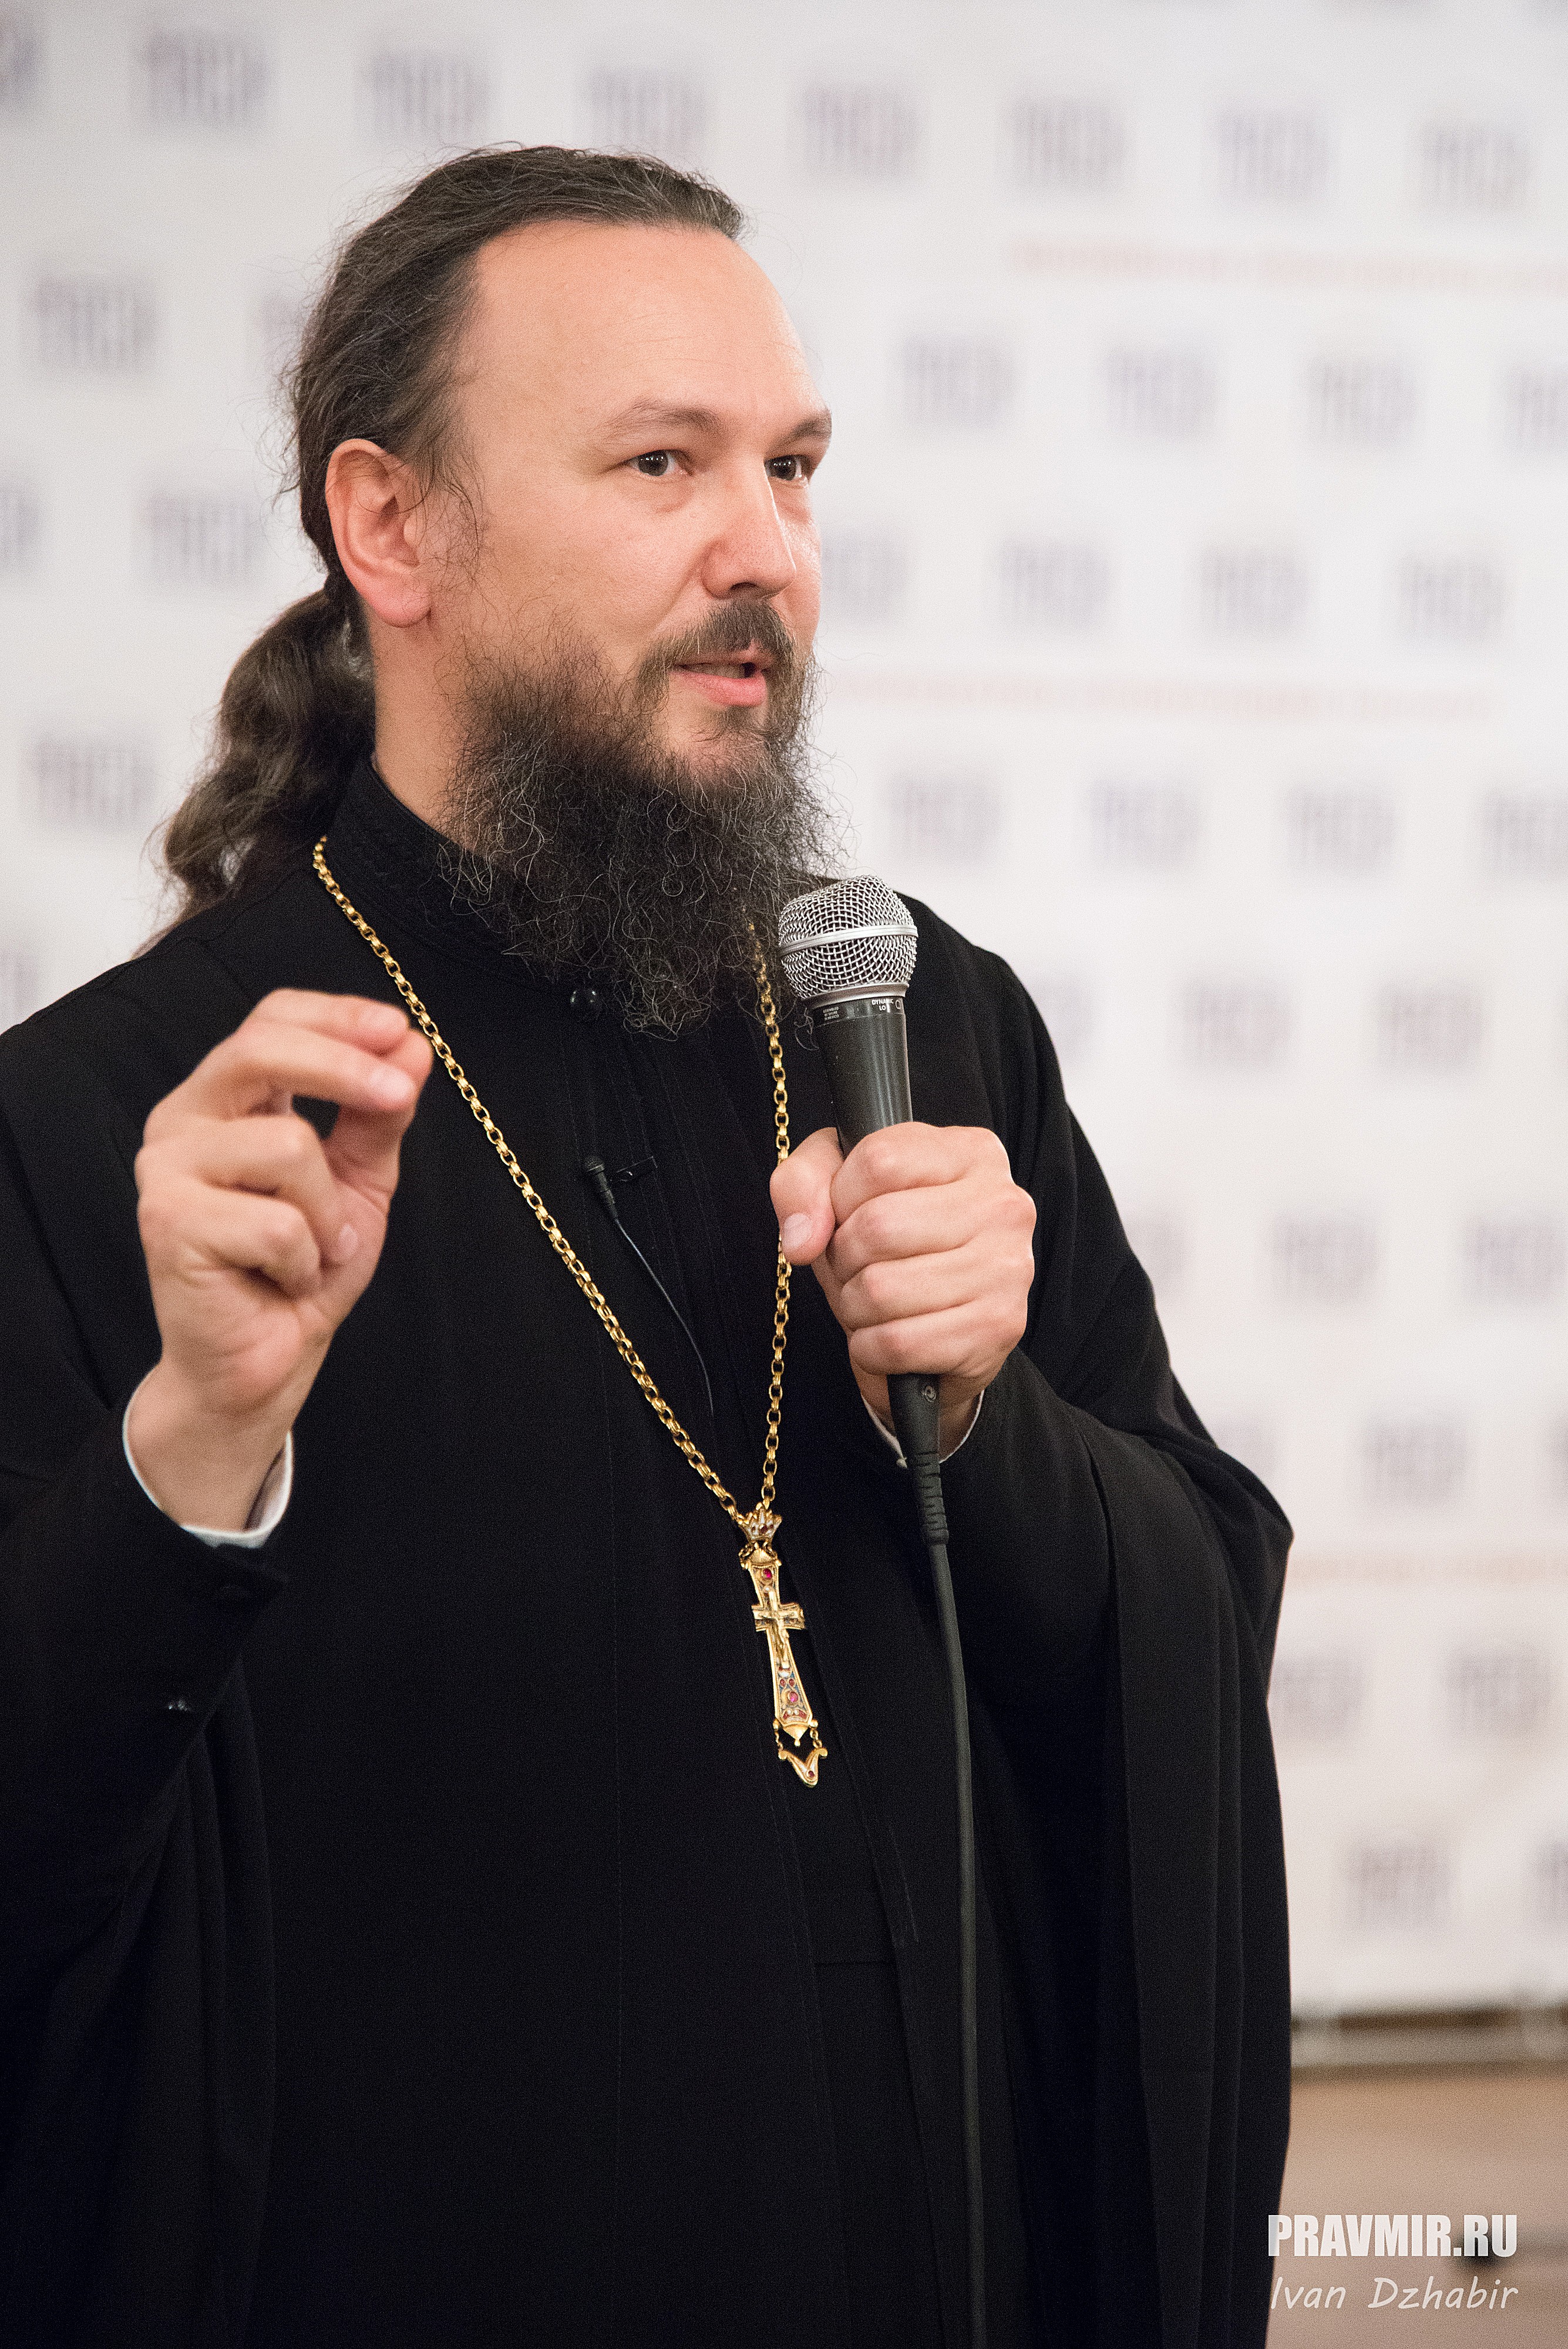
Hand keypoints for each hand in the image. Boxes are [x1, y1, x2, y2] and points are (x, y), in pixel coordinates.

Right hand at [127, 990, 432, 1528]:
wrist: (267, 1359)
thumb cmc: (304, 1267)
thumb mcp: (360, 1180)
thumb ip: (378, 1115)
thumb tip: (411, 1049)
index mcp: (227, 1099)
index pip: (272, 1020)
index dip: (336, 1016)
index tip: (397, 1030)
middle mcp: (185, 1120)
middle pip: (260, 1050)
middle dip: (344, 1068)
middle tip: (398, 1095)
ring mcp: (168, 1169)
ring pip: (286, 1147)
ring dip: (328, 1211)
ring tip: (316, 1248)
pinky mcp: (167, 1221)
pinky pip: (276, 1221)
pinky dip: (304, 1257)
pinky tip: (284, 1276)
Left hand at [771, 1123, 1035, 1450]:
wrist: (940, 1328)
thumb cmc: (889, 1244)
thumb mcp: (839, 1189)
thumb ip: (802, 1184)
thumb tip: (802, 1240)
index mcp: (972, 1152)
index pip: (879, 1161)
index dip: (839, 1196)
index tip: (846, 1214)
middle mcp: (1003, 1204)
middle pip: (878, 1226)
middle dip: (843, 1258)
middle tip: (855, 1268)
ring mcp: (1009, 1268)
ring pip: (882, 1290)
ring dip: (854, 1306)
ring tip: (870, 1303)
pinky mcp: (998, 1328)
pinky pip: (898, 1343)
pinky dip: (870, 1348)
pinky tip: (885, 1336)